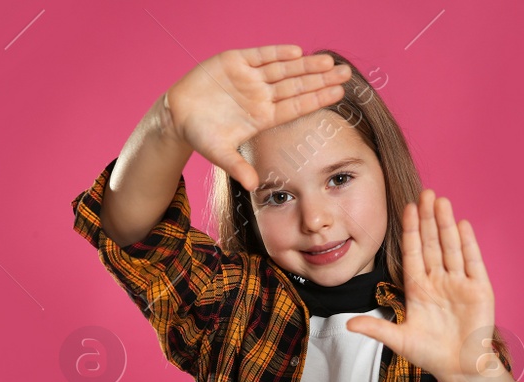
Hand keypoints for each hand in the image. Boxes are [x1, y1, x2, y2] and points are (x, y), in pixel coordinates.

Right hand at [163, 46, 350, 192]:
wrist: (177, 115)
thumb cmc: (201, 135)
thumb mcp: (219, 153)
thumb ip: (237, 167)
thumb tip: (253, 187)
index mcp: (262, 116)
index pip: (295, 106)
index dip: (316, 99)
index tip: (338, 94)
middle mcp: (261, 95)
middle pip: (296, 85)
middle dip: (320, 79)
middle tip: (346, 73)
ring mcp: (250, 77)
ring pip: (283, 68)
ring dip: (305, 64)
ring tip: (328, 61)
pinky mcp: (235, 61)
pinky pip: (261, 55)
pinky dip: (277, 53)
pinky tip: (297, 52)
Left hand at [346, 190, 504, 381]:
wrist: (459, 368)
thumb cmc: (429, 354)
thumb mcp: (398, 340)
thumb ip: (375, 329)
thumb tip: (347, 324)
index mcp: (419, 289)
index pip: (413, 253)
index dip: (410, 232)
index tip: (406, 209)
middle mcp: (439, 281)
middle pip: (432, 244)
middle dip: (427, 219)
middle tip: (425, 192)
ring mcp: (460, 283)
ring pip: (451, 247)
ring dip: (446, 224)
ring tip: (441, 201)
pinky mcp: (479, 290)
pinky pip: (472, 262)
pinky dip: (468, 244)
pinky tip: (461, 225)